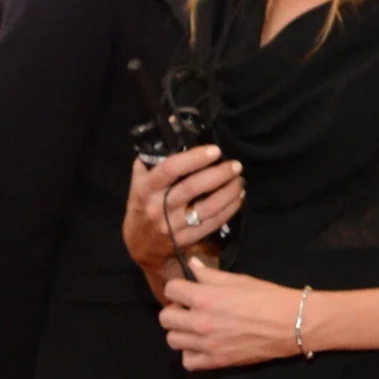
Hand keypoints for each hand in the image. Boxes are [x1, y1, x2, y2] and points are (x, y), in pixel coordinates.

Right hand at [124, 146, 244, 277]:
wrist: (140, 246)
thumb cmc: (142, 208)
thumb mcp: (138, 185)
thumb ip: (151, 162)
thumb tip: (170, 131)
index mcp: (146, 190)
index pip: (170, 170)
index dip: (194, 158)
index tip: (215, 150)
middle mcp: (158, 208)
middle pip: (192, 188)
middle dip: (218, 175)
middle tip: (235, 165)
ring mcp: (172, 227)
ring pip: (206, 208)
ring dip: (228, 193)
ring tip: (240, 180)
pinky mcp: (185, 240)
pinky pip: (211, 224)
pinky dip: (228, 210)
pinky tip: (238, 198)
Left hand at [159, 263, 307, 372]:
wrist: (291, 323)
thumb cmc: (268, 297)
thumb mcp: (239, 279)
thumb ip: (211, 275)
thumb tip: (192, 265)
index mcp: (205, 298)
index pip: (171, 290)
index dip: (177, 288)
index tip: (186, 290)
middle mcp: (200, 322)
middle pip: (165, 318)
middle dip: (175, 310)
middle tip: (189, 309)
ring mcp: (206, 345)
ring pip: (172, 340)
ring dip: (180, 332)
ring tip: (194, 327)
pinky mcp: (215, 362)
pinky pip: (187, 362)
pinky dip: (190, 354)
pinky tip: (201, 345)